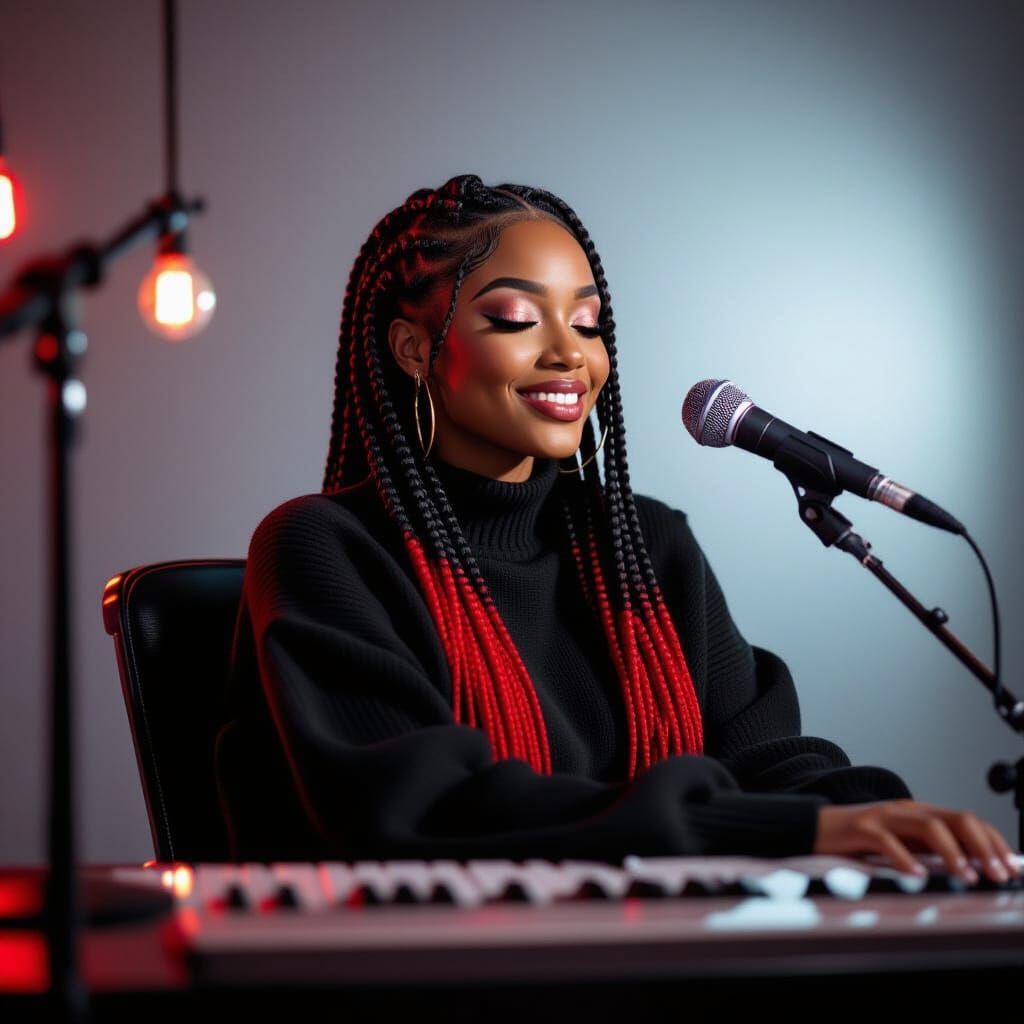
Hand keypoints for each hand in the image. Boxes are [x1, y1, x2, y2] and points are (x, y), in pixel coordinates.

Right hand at [812, 799, 1021, 882]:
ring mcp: (884, 815)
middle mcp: (907, 809)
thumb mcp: (905, 842)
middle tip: (998, 875)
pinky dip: (905, 858)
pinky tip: (917, 874)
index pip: (968, 820)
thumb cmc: (863, 840)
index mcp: (921, 812)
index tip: (1012, 868)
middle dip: (983, 847)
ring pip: (928, 826)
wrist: (815, 827)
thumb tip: (976, 868)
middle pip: (956, 818)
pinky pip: (887, 840)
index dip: (994, 842)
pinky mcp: (860, 827)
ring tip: (968, 876)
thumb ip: (933, 850)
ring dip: (954, 853)